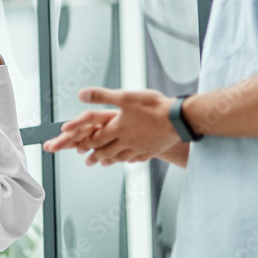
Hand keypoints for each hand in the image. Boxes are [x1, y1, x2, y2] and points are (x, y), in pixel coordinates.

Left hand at [46, 88, 180, 165]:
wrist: (178, 120)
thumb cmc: (152, 107)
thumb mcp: (124, 96)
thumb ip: (101, 96)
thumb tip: (81, 95)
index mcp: (118, 128)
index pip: (98, 138)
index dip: (86, 143)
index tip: (79, 148)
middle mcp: (127, 141)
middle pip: (107, 151)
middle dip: (95, 156)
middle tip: (88, 161)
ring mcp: (140, 148)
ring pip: (121, 157)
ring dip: (110, 161)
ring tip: (104, 163)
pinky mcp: (152, 150)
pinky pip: (137, 159)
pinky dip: (130, 161)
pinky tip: (130, 160)